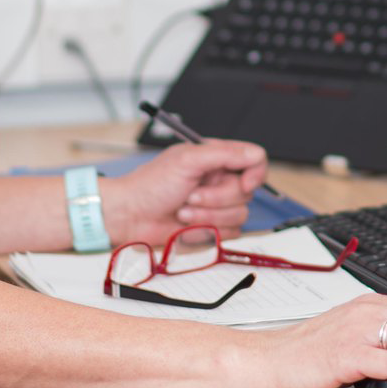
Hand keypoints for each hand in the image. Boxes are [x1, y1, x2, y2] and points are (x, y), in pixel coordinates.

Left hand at [104, 139, 268, 244]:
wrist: (131, 216)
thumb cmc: (151, 185)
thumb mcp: (187, 160)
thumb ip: (225, 154)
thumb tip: (254, 154)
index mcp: (217, 158)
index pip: (255, 159)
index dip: (255, 173)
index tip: (244, 182)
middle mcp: (220, 180)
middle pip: (247, 192)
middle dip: (216, 197)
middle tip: (191, 194)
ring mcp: (217, 205)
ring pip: (239, 215)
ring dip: (207, 215)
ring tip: (183, 210)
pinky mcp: (212, 227)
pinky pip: (228, 233)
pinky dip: (205, 230)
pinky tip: (186, 224)